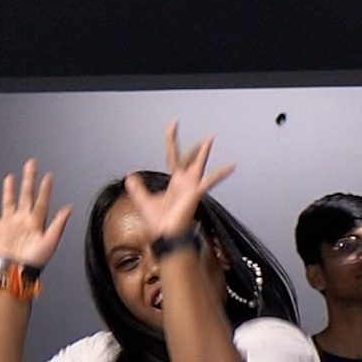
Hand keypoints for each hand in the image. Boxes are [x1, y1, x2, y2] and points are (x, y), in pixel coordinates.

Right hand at [0, 159, 71, 272]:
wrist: (14, 271)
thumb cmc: (34, 261)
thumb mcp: (50, 242)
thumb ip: (58, 224)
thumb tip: (69, 208)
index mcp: (36, 223)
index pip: (42, 201)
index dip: (45, 189)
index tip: (48, 176)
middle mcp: (23, 220)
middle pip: (27, 195)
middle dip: (29, 180)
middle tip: (31, 164)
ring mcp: (9, 223)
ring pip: (9, 202)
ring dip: (9, 190)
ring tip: (10, 178)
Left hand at [118, 127, 233, 253]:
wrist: (166, 236)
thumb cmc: (160, 223)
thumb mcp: (142, 200)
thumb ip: (138, 188)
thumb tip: (129, 176)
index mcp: (174, 182)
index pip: (173, 155)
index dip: (172, 140)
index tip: (174, 125)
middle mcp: (184, 182)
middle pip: (190, 159)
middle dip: (195, 147)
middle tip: (205, 137)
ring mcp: (191, 186)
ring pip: (199, 164)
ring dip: (204, 151)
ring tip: (210, 139)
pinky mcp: (196, 192)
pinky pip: (210, 180)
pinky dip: (221, 173)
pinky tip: (232, 165)